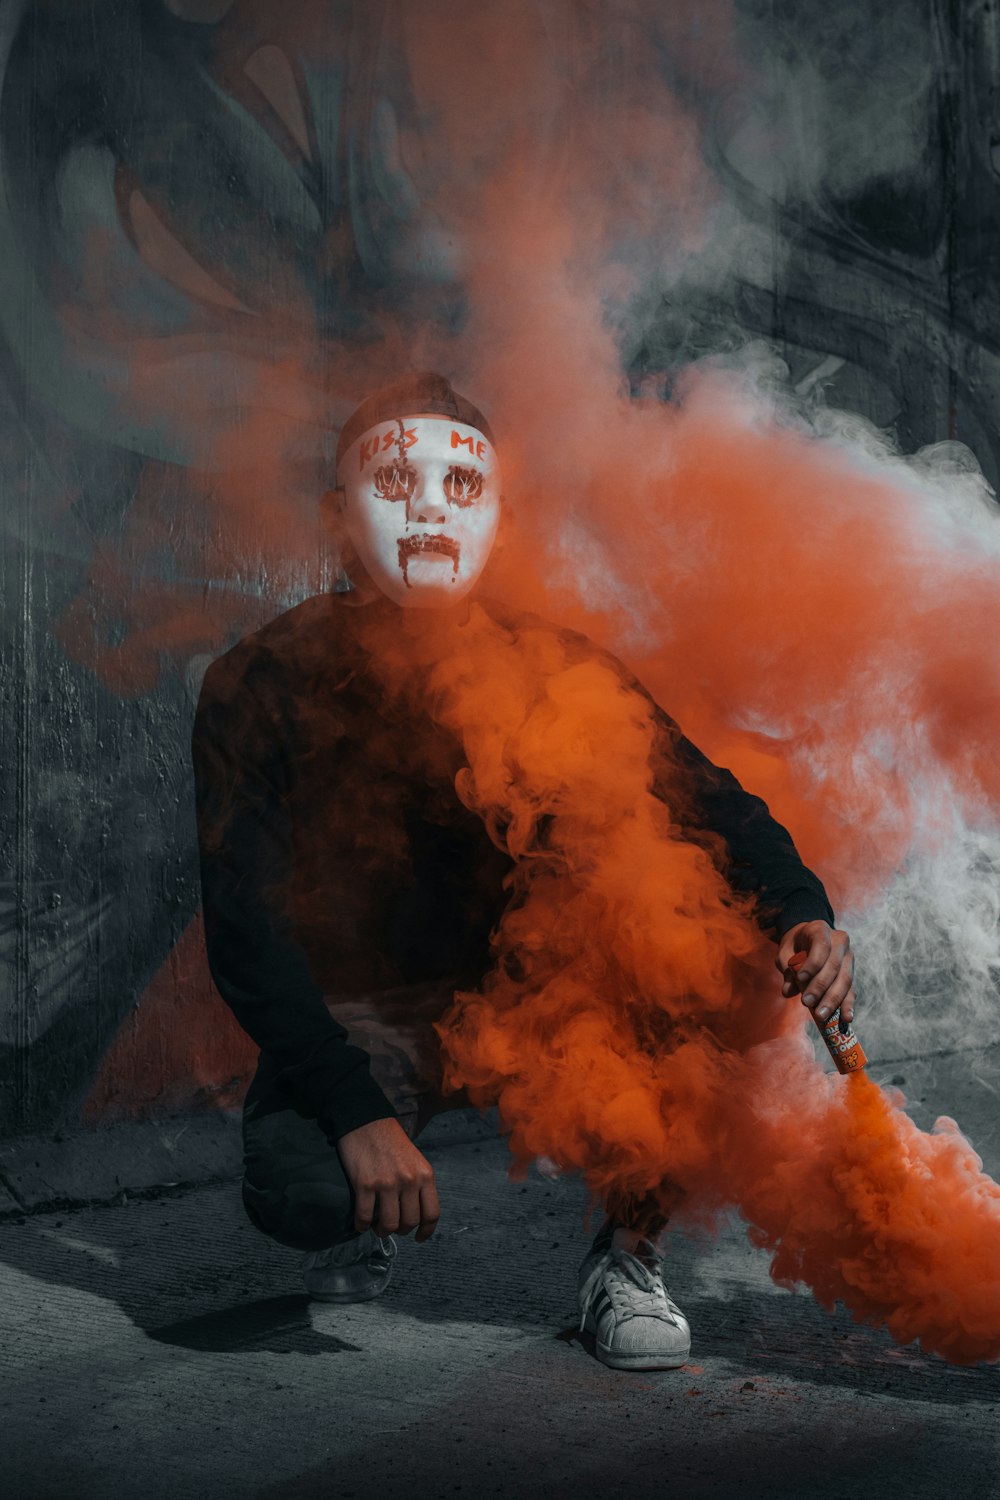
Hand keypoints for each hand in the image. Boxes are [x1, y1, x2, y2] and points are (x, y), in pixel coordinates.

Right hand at [336, 1116, 439, 1241]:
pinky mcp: (365, 1184)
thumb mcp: (415, 1160)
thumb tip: (414, 1212)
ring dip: (381, 1231)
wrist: (366, 1121)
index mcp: (425, 1175)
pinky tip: (360, 1223)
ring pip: (389, 1224)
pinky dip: (362, 1225)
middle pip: (410, 1222)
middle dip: (400, 1230)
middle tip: (392, 1226)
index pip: (432, 1213)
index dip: (426, 1231)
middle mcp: (409, 1181)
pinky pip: (365, 1216)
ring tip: (376, 1226)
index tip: (419, 1238)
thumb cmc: (390, 1141)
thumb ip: (418, 1184)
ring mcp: (387, 1183)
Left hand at [775, 919, 855, 1028]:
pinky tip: (846, 1018)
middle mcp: (840, 941)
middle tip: (807, 1003)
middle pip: (834, 966)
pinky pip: (851, 989)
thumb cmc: (795, 946)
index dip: (813, 964)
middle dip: (821, 987)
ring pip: (845, 980)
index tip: (801, 979)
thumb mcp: (785, 953)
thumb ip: (787, 969)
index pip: (821, 946)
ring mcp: (848, 957)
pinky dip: (848, 1005)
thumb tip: (788, 991)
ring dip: (833, 1000)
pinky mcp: (850, 973)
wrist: (808, 939)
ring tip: (821, 1016)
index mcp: (821, 930)